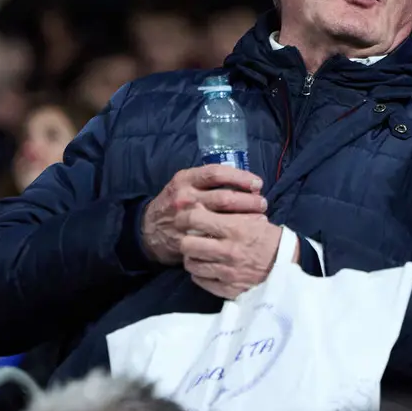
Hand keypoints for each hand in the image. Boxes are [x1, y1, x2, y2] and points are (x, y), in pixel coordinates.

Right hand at [141, 165, 264, 264]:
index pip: (217, 173)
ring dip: (246, 215)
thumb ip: (206, 181)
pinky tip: (246, 232)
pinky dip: (234, 232)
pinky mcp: (188, 237)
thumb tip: (241, 178)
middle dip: (249, 200)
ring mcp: (185, 218)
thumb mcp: (183, 184)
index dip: (241, 177)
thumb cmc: (173, 203)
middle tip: (263, 203)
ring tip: (260, 216)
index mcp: (185, 179)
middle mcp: (185, 196)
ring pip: (223, 216)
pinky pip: (215, 235)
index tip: (257, 183)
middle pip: (225, 196)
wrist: (148, 229)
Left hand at [178, 206, 285, 298]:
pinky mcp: (227, 288)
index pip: (196, 218)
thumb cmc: (270, 239)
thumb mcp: (253, 219)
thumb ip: (229, 213)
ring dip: (193, 258)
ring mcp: (226, 272)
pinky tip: (207, 268)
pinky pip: (201, 281)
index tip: (185, 218)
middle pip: (187, 244)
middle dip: (186, 240)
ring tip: (200, 255)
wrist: (288, 266)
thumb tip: (200, 206)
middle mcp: (228, 250)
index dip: (186, 216)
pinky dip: (200, 274)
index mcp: (235, 229)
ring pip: (191, 265)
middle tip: (191, 238)